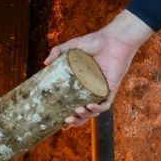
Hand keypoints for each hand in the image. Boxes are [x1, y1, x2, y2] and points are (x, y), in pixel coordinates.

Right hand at [45, 9, 152, 126]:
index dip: (67, 113)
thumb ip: (58, 51)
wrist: (116, 38)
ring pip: (94, 111)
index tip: (58, 121)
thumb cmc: (96, 40)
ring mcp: (102, 90)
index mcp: (83, 83)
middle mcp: (92, 89)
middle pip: (84, 112)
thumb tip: (45, 64)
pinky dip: (98, 108)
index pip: (74, 102)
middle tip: (67, 121)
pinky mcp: (112, 88)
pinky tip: (90, 107)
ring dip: (86, 116)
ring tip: (77, 112)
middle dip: (76, 121)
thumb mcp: (73, 45)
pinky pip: (106, 104)